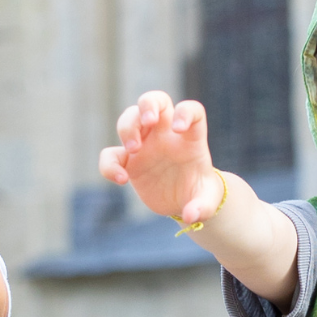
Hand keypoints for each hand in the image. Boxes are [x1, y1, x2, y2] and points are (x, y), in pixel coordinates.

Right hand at [98, 93, 221, 223]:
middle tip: (148, 122)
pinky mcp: (129, 162)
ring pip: (130, 118)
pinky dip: (109, 165)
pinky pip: (111, 155)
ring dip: (127, 128)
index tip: (179, 129)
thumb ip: (202, 207)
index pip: (191, 110)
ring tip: (133, 150)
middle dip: (148, 105)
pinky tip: (121, 180)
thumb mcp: (207, 202)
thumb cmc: (200, 193)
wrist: (185, 201)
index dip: (185, 112)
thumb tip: (190, 216)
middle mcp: (166, 135)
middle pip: (155, 100)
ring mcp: (146, 144)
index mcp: (190, 138)